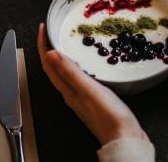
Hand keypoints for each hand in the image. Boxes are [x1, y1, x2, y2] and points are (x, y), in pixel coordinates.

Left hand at [37, 23, 148, 144]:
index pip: (48, 65)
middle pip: (53, 68)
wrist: (124, 138)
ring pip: (65, 72)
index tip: (42, 28)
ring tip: (64, 41)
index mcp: (67, 91)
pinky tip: (84, 62)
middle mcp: (70, 94)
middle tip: (52, 31)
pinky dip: (76, 65)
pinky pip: (77, 77)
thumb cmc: (109, 116)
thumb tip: (50, 54)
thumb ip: (70, 72)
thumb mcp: (88, 90)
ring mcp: (81, 97)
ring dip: (62, 56)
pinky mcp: (92, 99)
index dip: (42, 45)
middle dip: (49, 48)